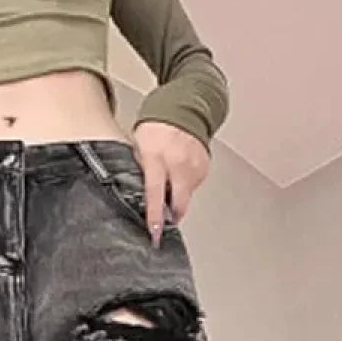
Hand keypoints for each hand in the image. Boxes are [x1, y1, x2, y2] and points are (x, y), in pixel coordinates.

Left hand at [133, 122, 211, 244]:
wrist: (184, 108)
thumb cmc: (157, 127)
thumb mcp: (139, 147)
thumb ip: (140, 170)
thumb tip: (137, 195)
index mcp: (157, 158)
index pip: (155, 193)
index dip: (155, 216)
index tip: (155, 232)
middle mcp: (178, 164)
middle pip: (178, 204)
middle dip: (172, 216)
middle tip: (164, 221)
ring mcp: (194, 167)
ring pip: (186, 197)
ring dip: (177, 196)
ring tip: (169, 180)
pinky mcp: (204, 168)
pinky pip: (193, 186)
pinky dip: (185, 185)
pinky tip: (179, 173)